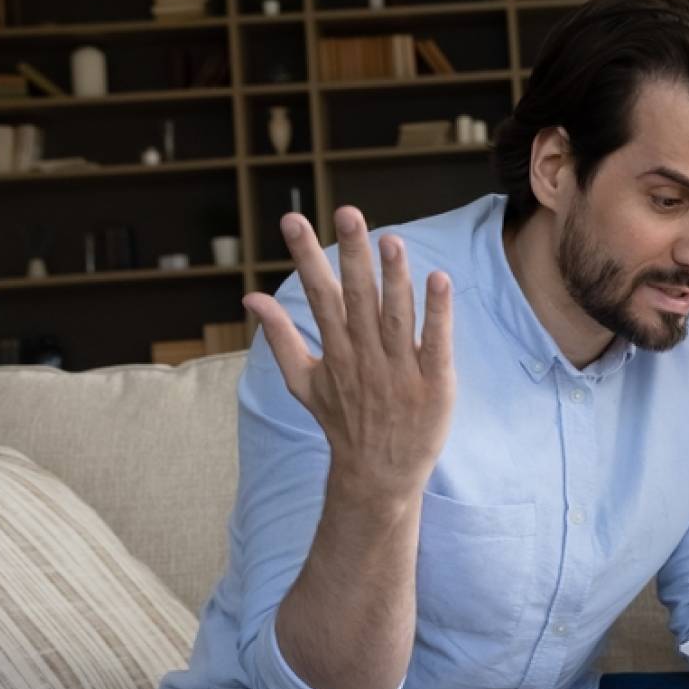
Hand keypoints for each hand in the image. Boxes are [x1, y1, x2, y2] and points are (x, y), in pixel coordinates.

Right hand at [242, 207, 455, 501]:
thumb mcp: (302, 381)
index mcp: (335, 349)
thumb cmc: (344, 423)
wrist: (378, 476)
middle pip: (357, 297)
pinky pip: (435, 341)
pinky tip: (438, 279)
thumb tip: (250, 297)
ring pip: (395, 315)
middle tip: (348, 212)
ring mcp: (399, 369)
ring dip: (394, 277)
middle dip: (351, 254)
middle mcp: (364, 355)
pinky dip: (437, 312)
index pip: (318, 294)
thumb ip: (278, 337)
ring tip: (391, 239)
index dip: (306, 256)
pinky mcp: (433, 383)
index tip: (292, 218)